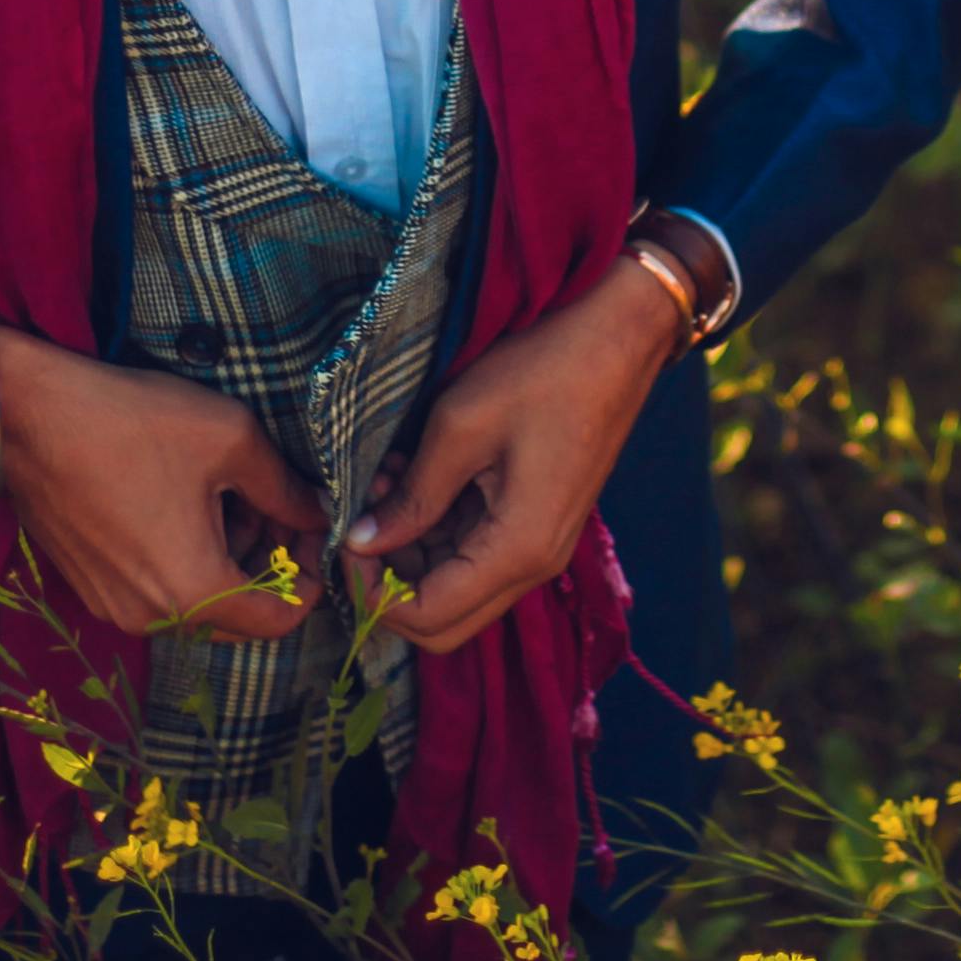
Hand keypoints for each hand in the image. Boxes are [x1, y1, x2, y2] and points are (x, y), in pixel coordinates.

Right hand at [0, 327, 327, 644]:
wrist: (25, 415)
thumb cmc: (131, 423)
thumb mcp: (232, 439)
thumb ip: (287, 489)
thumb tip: (319, 513)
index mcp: (195, 590)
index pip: (277, 621)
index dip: (309, 585)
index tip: (317, 542)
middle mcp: (151, 616)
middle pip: (237, 616)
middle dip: (270, 569)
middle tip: (281, 511)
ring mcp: (112, 605)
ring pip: (196, 601)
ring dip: (227, 560)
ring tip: (234, 496)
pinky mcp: (88, 586)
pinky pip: (156, 589)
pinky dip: (184, 559)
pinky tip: (186, 503)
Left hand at [339, 252, 684, 657]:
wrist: (619, 340)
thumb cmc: (544, 372)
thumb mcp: (461, 426)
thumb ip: (412, 496)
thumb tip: (362, 542)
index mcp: (519, 548)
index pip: (429, 616)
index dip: (373, 593)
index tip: (342, 543)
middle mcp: (535, 564)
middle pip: (445, 620)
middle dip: (388, 585)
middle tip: (355, 528)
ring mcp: (540, 546)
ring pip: (457, 588)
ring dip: (411, 553)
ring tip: (385, 485)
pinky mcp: (538, 523)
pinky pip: (476, 555)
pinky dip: (436, 531)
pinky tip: (412, 478)